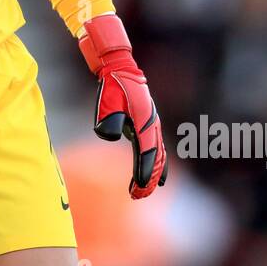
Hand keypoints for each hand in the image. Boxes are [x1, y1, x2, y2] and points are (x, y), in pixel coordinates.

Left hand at [79, 14, 168, 197]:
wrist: (120, 70)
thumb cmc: (112, 86)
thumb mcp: (108, 101)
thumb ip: (109, 118)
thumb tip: (110, 135)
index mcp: (144, 121)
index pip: (146, 153)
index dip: (143, 172)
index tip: (137, 189)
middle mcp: (152, 125)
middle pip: (156, 158)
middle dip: (149, 179)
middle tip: (139, 196)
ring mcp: (152, 125)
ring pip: (158, 155)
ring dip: (153, 174)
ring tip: (148, 191)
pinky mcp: (147, 126)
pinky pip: (156, 149)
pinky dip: (157, 165)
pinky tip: (158, 178)